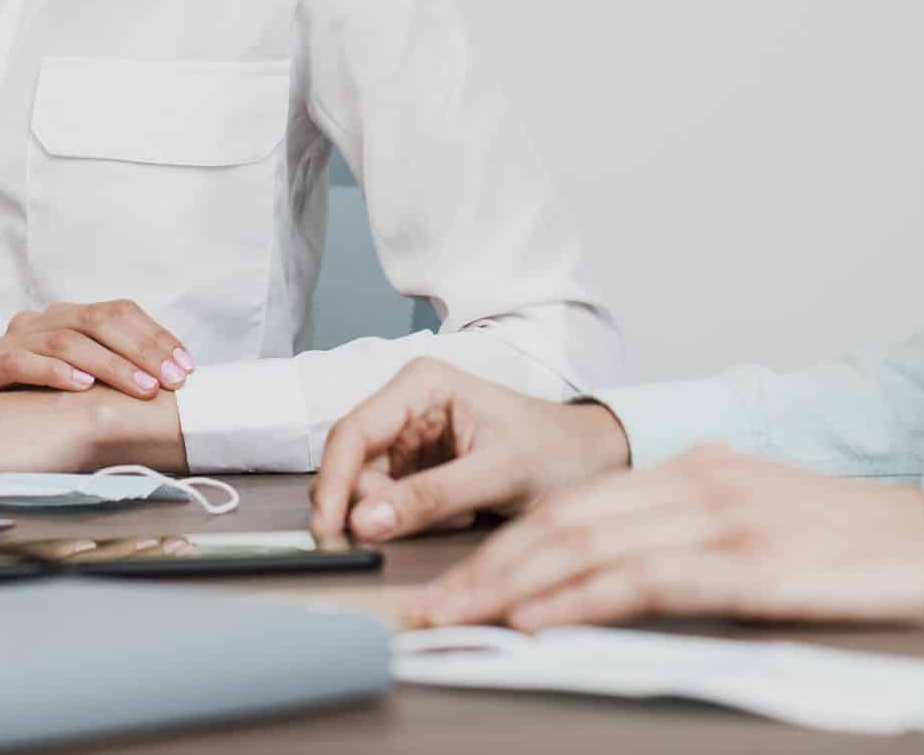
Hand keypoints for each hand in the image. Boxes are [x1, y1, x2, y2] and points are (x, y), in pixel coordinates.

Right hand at [0, 299, 194, 399]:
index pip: (117, 312)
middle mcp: (35, 322)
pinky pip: (17, 362)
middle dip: (140, 351)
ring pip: (63, 340)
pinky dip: (52, 371)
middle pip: (94, 320)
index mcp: (63, 318)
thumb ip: (119, 371)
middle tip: (169, 380)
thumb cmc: (36, 410)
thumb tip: (178, 375)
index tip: (186, 366)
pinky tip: (80, 385)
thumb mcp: (85, 386)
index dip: (154, 336)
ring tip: (139, 387)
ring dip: (108, 364)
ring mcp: (4, 342)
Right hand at [309, 359, 632, 542]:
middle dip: (367, 506)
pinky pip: (389, 502)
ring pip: (365, 487)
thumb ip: (432, 497)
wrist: (595, 460)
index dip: (333, 483)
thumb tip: (365, 522)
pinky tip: (457, 517)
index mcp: (422, 384)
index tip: (328, 530)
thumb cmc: (559, 450)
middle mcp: (406, 404)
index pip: (353, 432)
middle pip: (352, 463)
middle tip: (394, 538)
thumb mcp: (500, 474)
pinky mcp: (416, 467)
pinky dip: (413, 520)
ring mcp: (409, 437)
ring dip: (396, 516)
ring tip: (457, 516)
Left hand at [407, 443, 923, 635]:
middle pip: (560, 523)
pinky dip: (578, 601)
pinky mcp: (747, 562)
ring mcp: (720, 517)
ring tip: (454, 623)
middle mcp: (696, 481)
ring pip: (584, 547)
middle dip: (482, 570)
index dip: (502, 546)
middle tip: (427, 611)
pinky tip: (536, 623)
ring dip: (507, 590)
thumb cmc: (859, 551)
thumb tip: (618, 585)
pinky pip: (641, 581)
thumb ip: (693, 542)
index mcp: (696, 469)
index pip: (574, 506)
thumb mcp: (763, 526)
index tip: (453, 585)